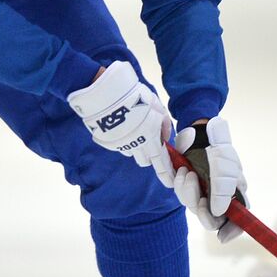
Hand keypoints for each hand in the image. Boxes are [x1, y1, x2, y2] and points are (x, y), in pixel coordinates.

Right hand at [67, 61, 174, 185]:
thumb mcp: (156, 106)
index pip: (161, 162)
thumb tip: (165, 138)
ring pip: (132, 153)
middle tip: (147, 138)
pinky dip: (122, 139)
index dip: (166, 173)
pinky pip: (119, 146)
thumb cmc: (135, 97)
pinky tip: (121, 124)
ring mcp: (120, 146)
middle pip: (146, 160)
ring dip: (136, 146)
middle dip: (149, 154)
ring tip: (133, 126)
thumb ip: (164, 124)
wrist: (106, 93)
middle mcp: (136, 146)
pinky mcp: (108, 143)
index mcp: (150, 138)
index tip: (169, 182)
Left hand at [173, 116, 247, 243]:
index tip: (222, 237)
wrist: (197, 131)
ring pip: (192, 206)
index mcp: (233, 195)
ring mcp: (201, 192)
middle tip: (201, 200)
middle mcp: (218, 197)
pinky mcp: (186, 185)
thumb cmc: (217, 149)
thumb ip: (223, 191)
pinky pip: (179, 194)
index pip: (236, 220)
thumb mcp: (225, 168)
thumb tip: (218, 213)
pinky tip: (181, 171)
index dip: (231, 231)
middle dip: (202, 211)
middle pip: (210, 219)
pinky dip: (178, 183)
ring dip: (188, 192)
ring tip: (187, 173)